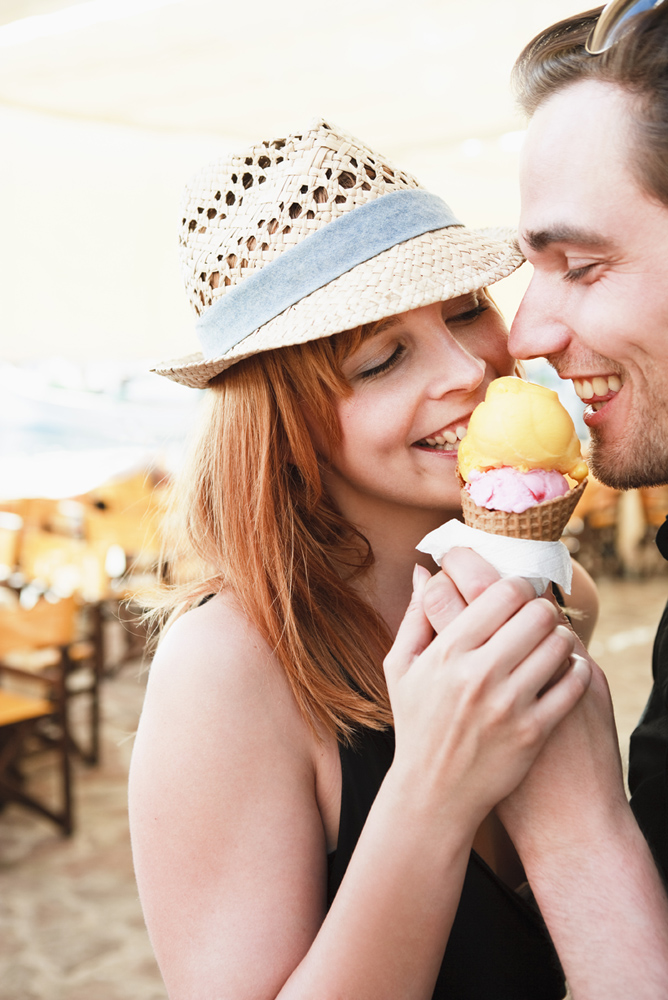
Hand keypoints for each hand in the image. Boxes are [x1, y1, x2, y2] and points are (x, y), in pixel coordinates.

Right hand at [383, 562, 589, 831]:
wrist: (433, 794)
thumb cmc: (416, 724)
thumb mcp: (400, 668)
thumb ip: (415, 616)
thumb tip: (423, 571)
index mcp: (447, 651)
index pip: (503, 593)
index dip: (518, 586)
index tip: (519, 595)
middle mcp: (478, 674)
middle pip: (538, 614)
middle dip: (543, 610)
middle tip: (539, 619)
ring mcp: (508, 705)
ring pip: (559, 646)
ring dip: (561, 639)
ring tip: (552, 645)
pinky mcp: (532, 733)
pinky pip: (573, 685)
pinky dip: (577, 672)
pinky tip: (566, 672)